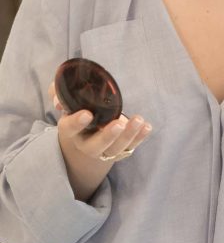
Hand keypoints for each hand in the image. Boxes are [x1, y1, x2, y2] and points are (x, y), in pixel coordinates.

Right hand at [50, 81, 152, 197]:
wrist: (85, 136)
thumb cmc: (77, 112)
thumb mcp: (66, 102)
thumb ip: (58, 92)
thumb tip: (58, 97)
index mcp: (71, 130)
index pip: (70, 128)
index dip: (77, 122)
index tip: (87, 114)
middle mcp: (86, 143)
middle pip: (96, 145)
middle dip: (108, 136)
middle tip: (118, 124)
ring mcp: (104, 149)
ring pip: (116, 148)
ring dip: (129, 135)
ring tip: (139, 120)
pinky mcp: (120, 150)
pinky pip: (131, 146)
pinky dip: (140, 137)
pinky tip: (147, 127)